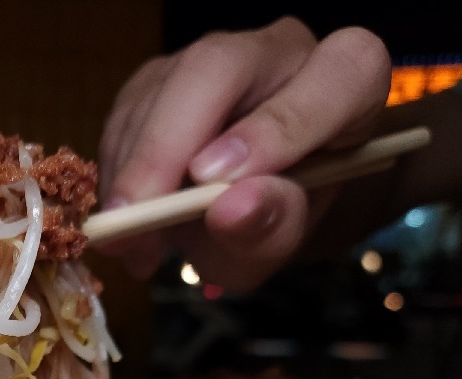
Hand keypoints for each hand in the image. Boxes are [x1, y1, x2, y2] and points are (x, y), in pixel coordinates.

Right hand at [97, 16, 392, 290]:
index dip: (281, 126)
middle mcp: (279, 52)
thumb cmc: (274, 216)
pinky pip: (124, 115)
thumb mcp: (281, 240)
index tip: (221, 183)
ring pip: (161, 91)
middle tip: (136, 217)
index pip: (336, 76)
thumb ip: (271, 228)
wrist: (244, 206)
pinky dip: (114, 174)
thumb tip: (230, 210)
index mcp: (346, 80)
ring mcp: (211, 58)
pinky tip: (126, 226)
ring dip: (131, 171)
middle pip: (219, 66)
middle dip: (168, 144)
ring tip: (131, 245)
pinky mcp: (157, 78)